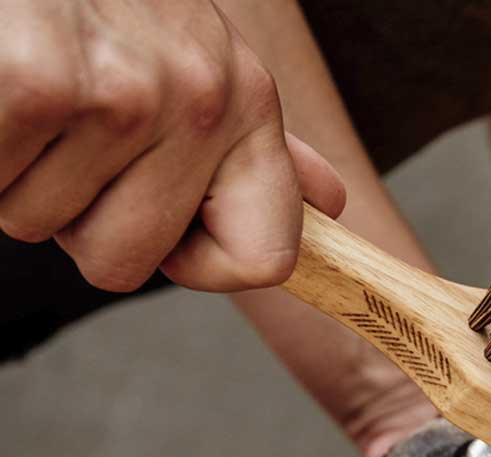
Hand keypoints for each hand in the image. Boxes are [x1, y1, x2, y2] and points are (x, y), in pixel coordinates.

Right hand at [0, 0, 343, 292]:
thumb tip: (327, 200)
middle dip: (80, 218)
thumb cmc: (108, 9)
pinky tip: (4, 87)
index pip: (264, 261)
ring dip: (25, 175)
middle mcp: (204, 100)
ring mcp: (125, 93)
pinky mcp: (38, 82)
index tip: (167, 226)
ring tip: (39, 94)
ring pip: (44, 226)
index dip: (200, 265)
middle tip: (72, 134)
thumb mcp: (203, 67)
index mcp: (251, 107)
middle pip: (125, 263)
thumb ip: (251, 147)